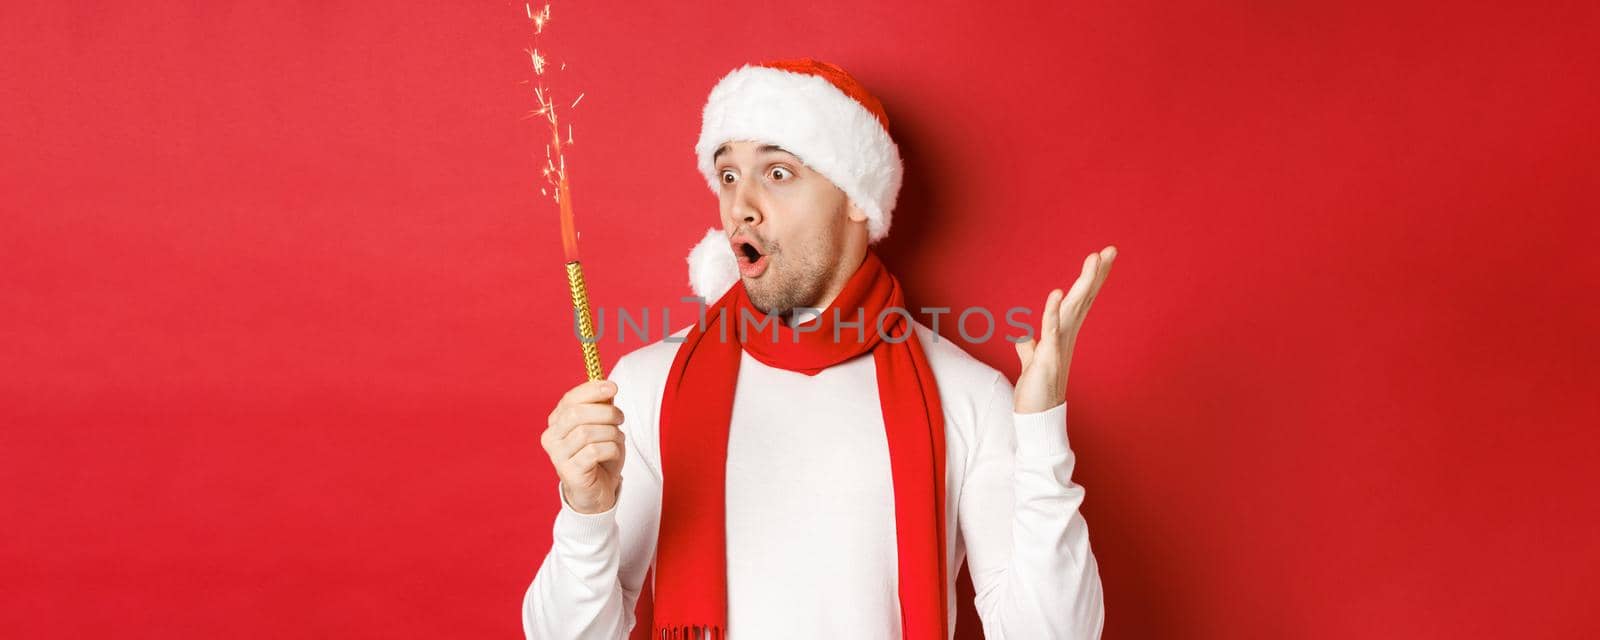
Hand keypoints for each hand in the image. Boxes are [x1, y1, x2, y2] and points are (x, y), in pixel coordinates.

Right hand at [541, 379, 625, 513]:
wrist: (597, 491)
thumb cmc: (599, 456)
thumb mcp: (602, 427)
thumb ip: (602, 407)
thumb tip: (607, 387)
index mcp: (556, 422)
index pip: (570, 399)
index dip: (591, 390)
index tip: (613, 387)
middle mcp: (551, 437)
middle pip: (576, 414)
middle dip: (605, 412)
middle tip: (621, 418)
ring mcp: (558, 456)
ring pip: (587, 433)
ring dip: (611, 433)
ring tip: (618, 438)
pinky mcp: (570, 472)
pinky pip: (593, 452)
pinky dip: (611, 449)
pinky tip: (613, 453)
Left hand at [1013, 245, 1117, 413]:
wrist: (1036, 418)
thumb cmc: (1036, 391)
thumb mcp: (1031, 363)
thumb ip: (1029, 348)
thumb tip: (1023, 337)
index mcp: (1063, 334)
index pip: (1080, 300)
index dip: (1091, 279)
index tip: (1102, 257)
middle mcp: (1066, 337)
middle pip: (1084, 299)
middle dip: (1096, 274)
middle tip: (1110, 250)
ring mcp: (1059, 346)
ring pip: (1073, 308)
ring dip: (1082, 284)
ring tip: (1093, 259)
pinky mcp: (1047, 358)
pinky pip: (1051, 331)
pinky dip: (1053, 312)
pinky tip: (1058, 294)